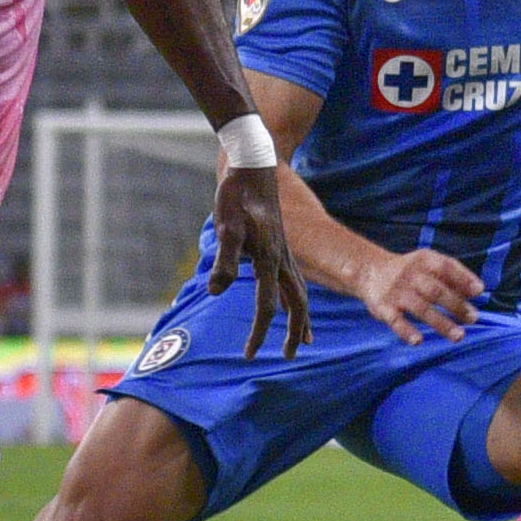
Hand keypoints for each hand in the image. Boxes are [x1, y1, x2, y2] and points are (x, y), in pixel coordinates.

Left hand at [208, 163, 311, 358]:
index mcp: (270, 258)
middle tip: (289, 356)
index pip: (267, 305)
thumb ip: (224, 260)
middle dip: (294, 331)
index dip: (258, 332)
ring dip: (301, 317)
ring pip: (300, 291)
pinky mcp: (279, 243)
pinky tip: (291, 299)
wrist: (253, 164)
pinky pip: (295, 278)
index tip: (249, 354)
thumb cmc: (236, 194)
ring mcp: (284, 251)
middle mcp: (282, 258)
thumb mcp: (225, 226)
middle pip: (297, 303)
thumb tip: (217, 293)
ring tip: (303, 338)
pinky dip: (296, 296)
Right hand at [354, 247, 483, 345]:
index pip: (446, 267)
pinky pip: (395, 321)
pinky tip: (418, 341)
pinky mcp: (383, 307)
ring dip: (441, 323)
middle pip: (436, 291)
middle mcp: (410, 275)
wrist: (370, 271)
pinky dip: (406, 331)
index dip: (463, 278)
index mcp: (423, 261)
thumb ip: (451, 275)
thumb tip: (478, 291)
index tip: (479, 292)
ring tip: (459, 336)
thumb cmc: (410, 271)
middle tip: (473, 318)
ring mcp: (396, 292)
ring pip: (421, 308)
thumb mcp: (427, 263)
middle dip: (456, 305)